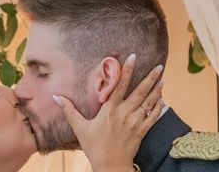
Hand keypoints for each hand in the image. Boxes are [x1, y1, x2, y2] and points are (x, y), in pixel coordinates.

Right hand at [54, 54, 163, 171]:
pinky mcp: (142, 131)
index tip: (133, 57)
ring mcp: (135, 122)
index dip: (127, 70)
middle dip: (150, 77)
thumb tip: (56, 97)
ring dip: (156, 90)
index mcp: (110, 110)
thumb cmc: (94, 147)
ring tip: (162, 78)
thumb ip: (69, 110)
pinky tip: (162, 99)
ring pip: (149, 102)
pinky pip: (153, 117)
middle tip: (159, 65)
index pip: (120, 85)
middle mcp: (124, 113)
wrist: (110, 167)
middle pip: (140, 91)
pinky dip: (159, 107)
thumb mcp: (80, 128)